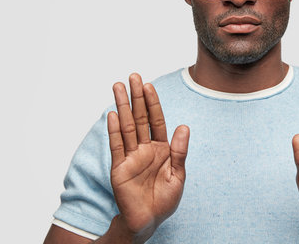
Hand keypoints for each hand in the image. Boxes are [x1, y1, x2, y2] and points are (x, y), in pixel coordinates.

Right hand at [108, 73, 189, 238]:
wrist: (148, 221)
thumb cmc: (164, 199)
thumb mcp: (178, 175)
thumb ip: (180, 151)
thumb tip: (184, 126)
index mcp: (161, 148)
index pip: (156, 121)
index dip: (153, 103)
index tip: (149, 85)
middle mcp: (144, 148)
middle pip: (140, 118)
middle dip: (137, 97)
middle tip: (132, 76)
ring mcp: (130, 157)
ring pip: (126, 127)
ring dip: (122, 106)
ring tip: (117, 87)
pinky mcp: (119, 168)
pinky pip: (117, 146)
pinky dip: (114, 130)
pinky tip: (113, 114)